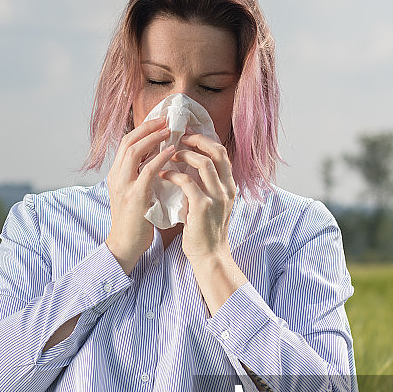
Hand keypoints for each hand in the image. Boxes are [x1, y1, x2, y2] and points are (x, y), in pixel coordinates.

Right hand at [106, 116, 175, 273]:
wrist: (125, 244)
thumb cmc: (134, 221)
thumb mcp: (134, 192)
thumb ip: (141, 176)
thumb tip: (157, 158)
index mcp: (116, 174)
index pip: (127, 143)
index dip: (143, 129)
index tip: (160, 120)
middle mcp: (117, 176)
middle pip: (129, 141)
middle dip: (148, 127)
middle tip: (166, 119)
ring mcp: (124, 186)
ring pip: (135, 151)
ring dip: (154, 137)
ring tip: (170, 129)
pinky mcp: (135, 196)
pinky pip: (148, 170)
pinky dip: (160, 158)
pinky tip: (172, 151)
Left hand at [158, 132, 236, 265]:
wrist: (210, 256)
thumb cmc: (205, 230)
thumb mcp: (213, 204)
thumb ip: (207, 185)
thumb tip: (191, 164)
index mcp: (229, 186)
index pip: (222, 153)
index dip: (205, 140)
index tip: (188, 136)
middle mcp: (227, 189)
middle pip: (217, 152)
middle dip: (197, 140)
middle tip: (178, 137)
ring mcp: (216, 197)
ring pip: (204, 163)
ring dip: (184, 155)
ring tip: (169, 155)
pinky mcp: (202, 207)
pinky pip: (187, 182)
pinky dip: (173, 174)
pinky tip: (163, 175)